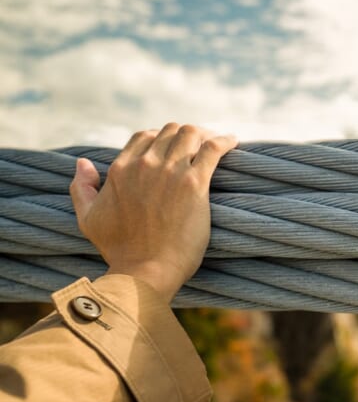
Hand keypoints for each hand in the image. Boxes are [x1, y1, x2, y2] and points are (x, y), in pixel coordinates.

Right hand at [69, 123, 236, 303]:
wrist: (145, 270)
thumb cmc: (119, 250)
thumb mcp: (88, 218)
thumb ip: (82, 188)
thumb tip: (83, 163)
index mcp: (120, 169)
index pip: (144, 136)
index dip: (161, 137)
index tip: (175, 147)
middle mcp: (145, 165)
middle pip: (170, 131)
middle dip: (186, 135)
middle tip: (200, 147)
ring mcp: (170, 172)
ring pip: (191, 134)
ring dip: (205, 135)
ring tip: (217, 143)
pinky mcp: (195, 183)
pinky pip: (213, 149)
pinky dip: (224, 141)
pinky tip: (232, 141)